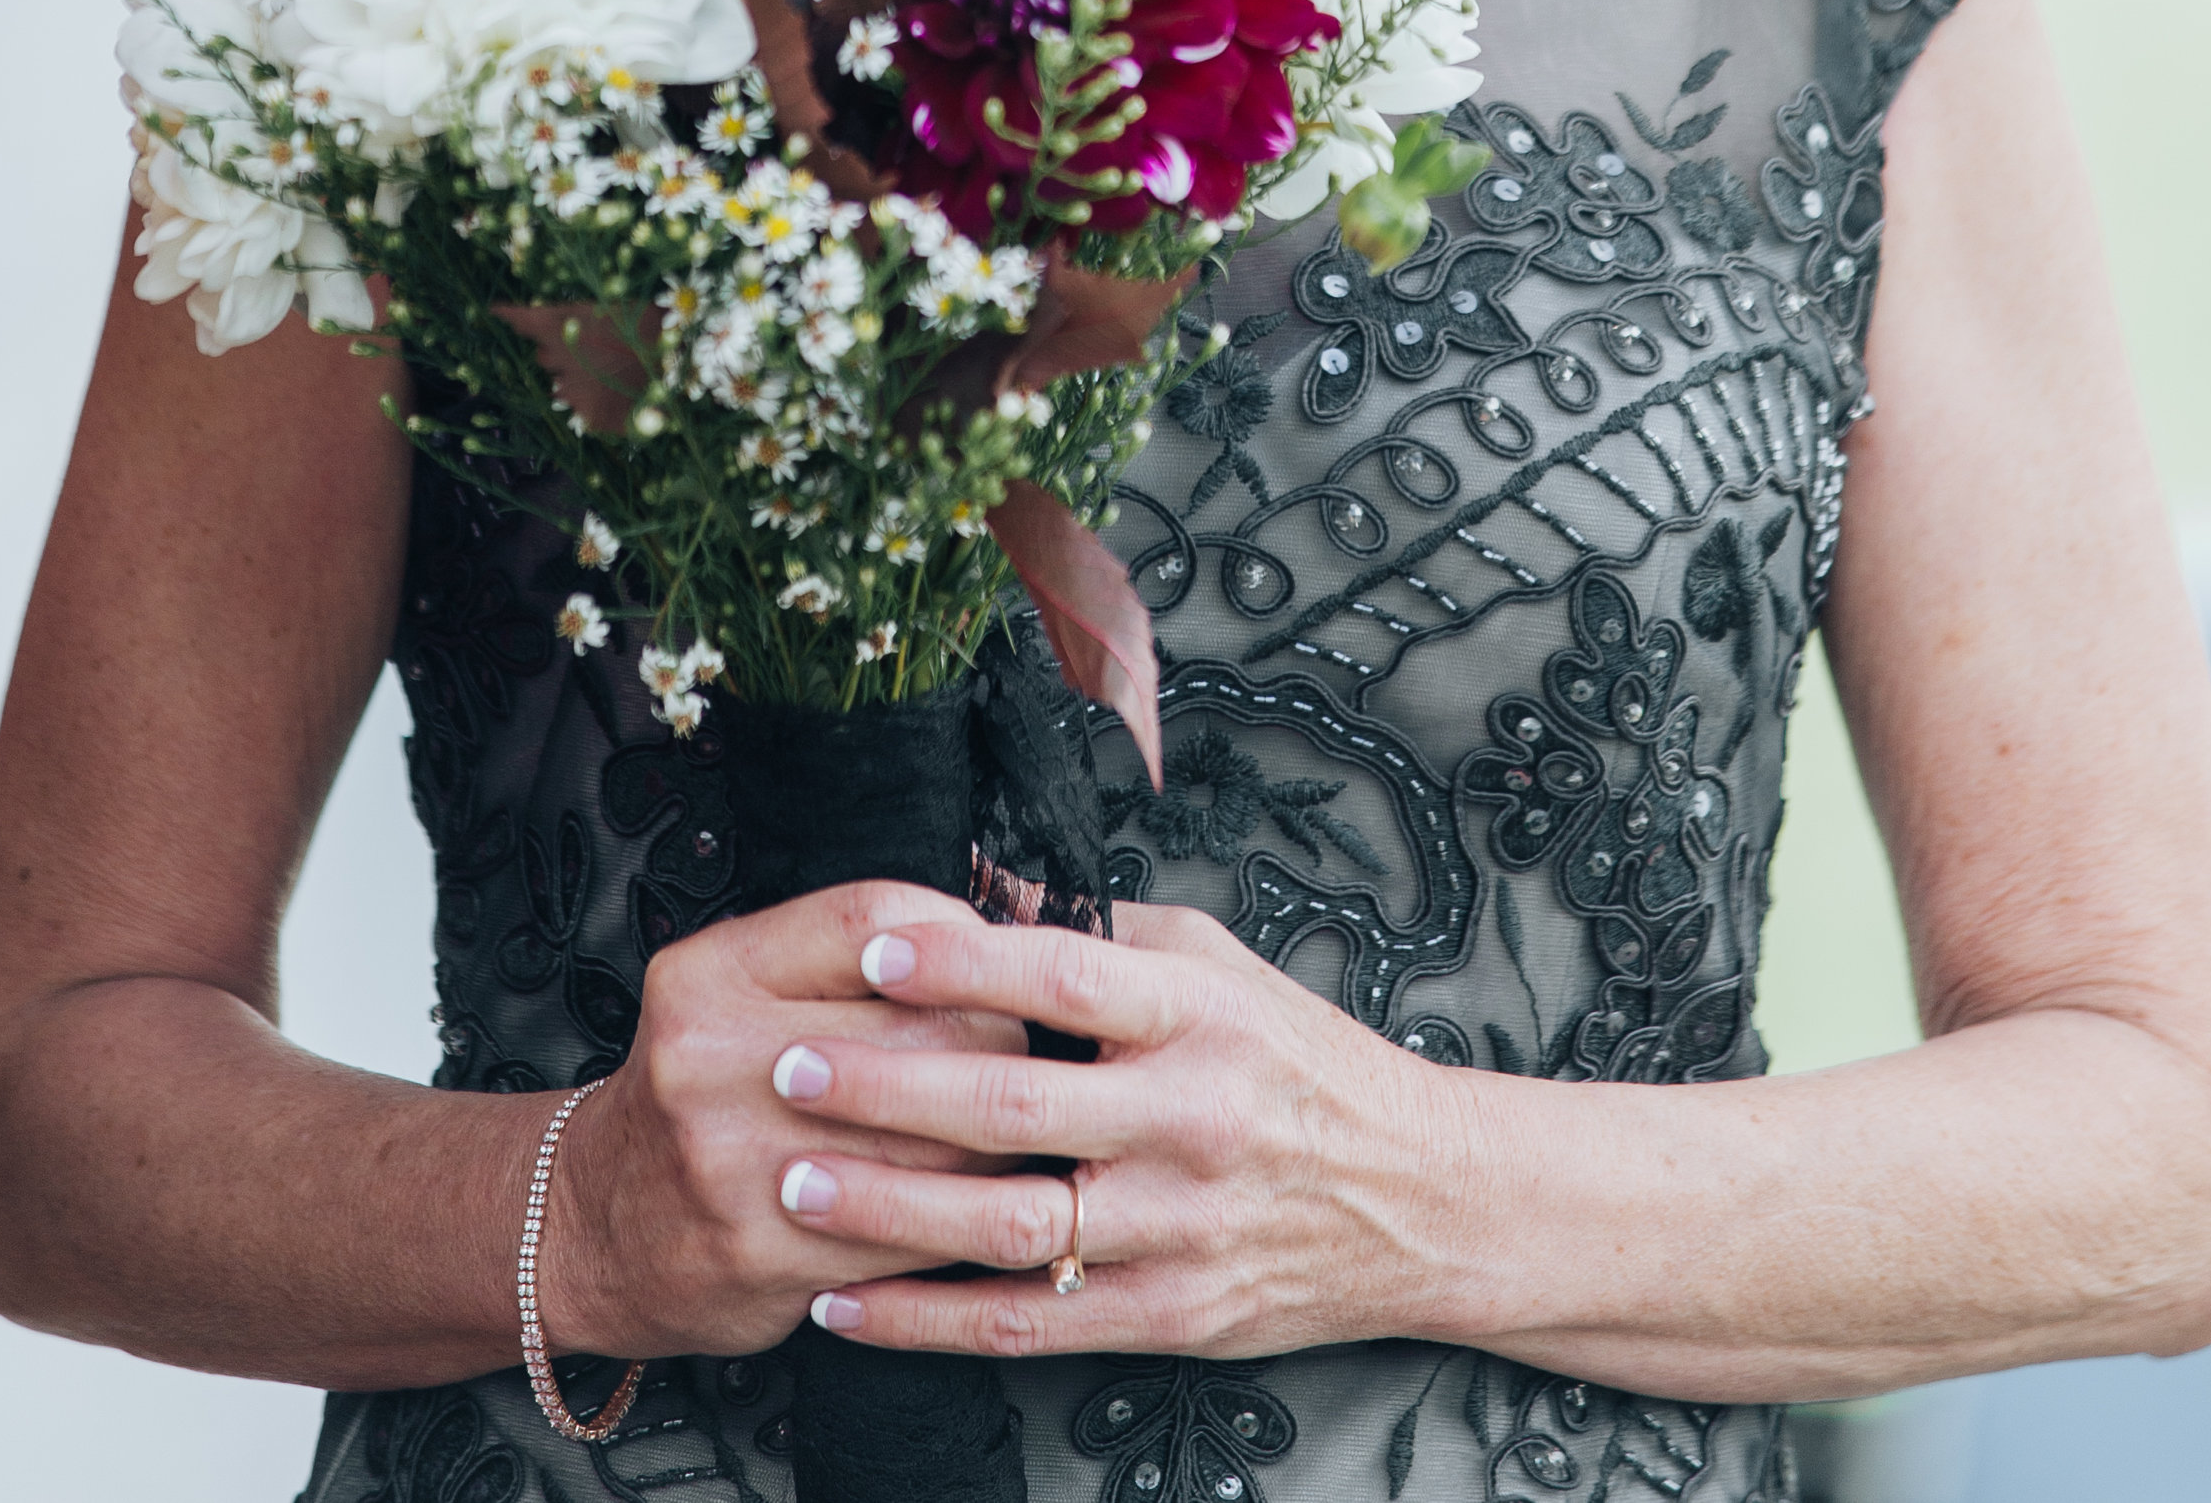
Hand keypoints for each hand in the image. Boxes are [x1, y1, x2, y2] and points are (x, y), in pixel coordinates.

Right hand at [535, 882, 1027, 1358]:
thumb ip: (834, 952)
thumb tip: (981, 936)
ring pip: (930, 1140)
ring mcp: (734, 1162)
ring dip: (994, 1138)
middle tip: (1023, 1049)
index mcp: (711, 974)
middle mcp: (712, 1058)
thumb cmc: (692, 1092)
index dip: (957, 936)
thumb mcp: (729, 986)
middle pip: (921, 1029)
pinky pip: (907, 1232)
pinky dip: (957, 1216)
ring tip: (1009, 1128)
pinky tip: (966, 1202)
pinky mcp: (763, 1252)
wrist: (590, 1222)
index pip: (873, 920)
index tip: (993, 960)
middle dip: (997, 1040)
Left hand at [759, 895, 1486, 1363]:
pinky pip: (1030, 1326)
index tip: (872, 950)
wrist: (1421, 1199)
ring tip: (792, 1183)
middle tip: (789, 1070)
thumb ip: (1104, 931)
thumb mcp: (1220, 965)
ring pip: (1013, 1228)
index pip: (1070, 977)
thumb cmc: (1299, 1064)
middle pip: (1021, 1107)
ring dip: (889, 1211)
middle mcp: (1192, 1119)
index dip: (968, 962)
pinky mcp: (1171, 1315)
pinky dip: (927, 1320)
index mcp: (1201, 1015)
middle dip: (890, 1090)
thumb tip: (978, 884)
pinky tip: (846, 1305)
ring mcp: (1180, 1227)